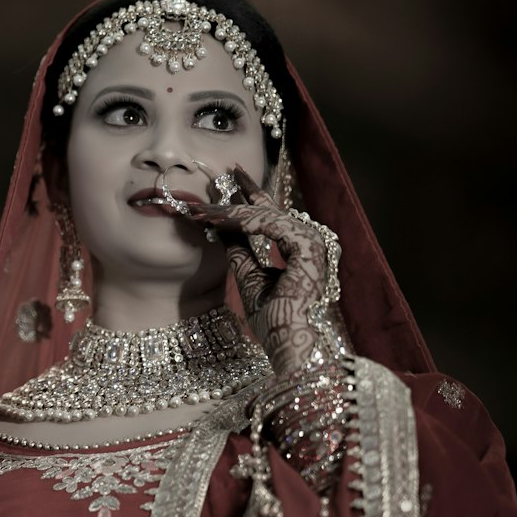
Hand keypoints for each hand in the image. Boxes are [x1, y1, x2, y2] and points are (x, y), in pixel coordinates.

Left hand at [190, 166, 331, 373]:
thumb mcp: (248, 275)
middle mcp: (311, 241)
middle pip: (268, 211)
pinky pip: (270, 225)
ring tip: (205, 211)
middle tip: (208, 188)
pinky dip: (244, 221)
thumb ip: (239, 249)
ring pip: (265, 216)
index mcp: (301, 247)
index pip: (273, 213)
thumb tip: (221, 226)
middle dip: (234, 201)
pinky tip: (223, 219)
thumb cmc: (272, 318)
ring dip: (232, 212)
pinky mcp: (307, 247)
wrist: (285, 342)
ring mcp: (312, 242)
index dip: (251, 193)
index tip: (232, 175)